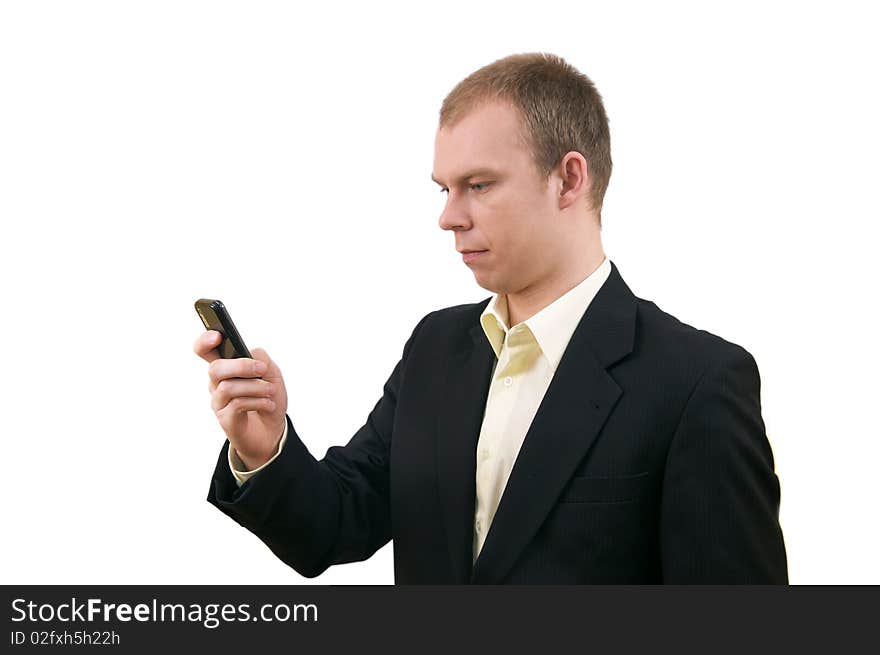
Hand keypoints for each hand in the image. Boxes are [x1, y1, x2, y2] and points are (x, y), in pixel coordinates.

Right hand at [193, 331, 288, 469]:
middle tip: (262, 369)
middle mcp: (217, 383)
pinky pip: (236, 405)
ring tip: (271, 391)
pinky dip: (258, 402)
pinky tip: (268, 405)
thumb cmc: (269, 397)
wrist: (274, 429)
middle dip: (241, 366)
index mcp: (226, 367)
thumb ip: (260, 358)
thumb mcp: (271, 373)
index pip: (204, 350)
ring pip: (228, 387)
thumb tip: (250, 354)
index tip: (217, 335)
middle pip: (215, 369)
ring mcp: (219, 402)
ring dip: (255, 387)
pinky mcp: (225, 419)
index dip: (205, 341)